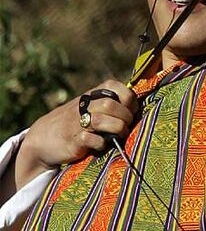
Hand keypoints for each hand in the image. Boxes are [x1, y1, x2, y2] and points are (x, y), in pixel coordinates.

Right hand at [15, 80, 137, 186]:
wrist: (44, 138)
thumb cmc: (75, 122)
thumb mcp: (90, 107)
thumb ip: (110, 104)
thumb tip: (137, 107)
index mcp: (91, 94)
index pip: (114, 85)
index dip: (128, 98)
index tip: (132, 109)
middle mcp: (84, 105)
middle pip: (110, 105)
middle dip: (125, 116)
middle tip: (126, 126)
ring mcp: (76, 123)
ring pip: (100, 120)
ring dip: (117, 129)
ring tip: (119, 135)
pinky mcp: (72, 140)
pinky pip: (90, 139)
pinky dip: (100, 144)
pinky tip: (102, 145)